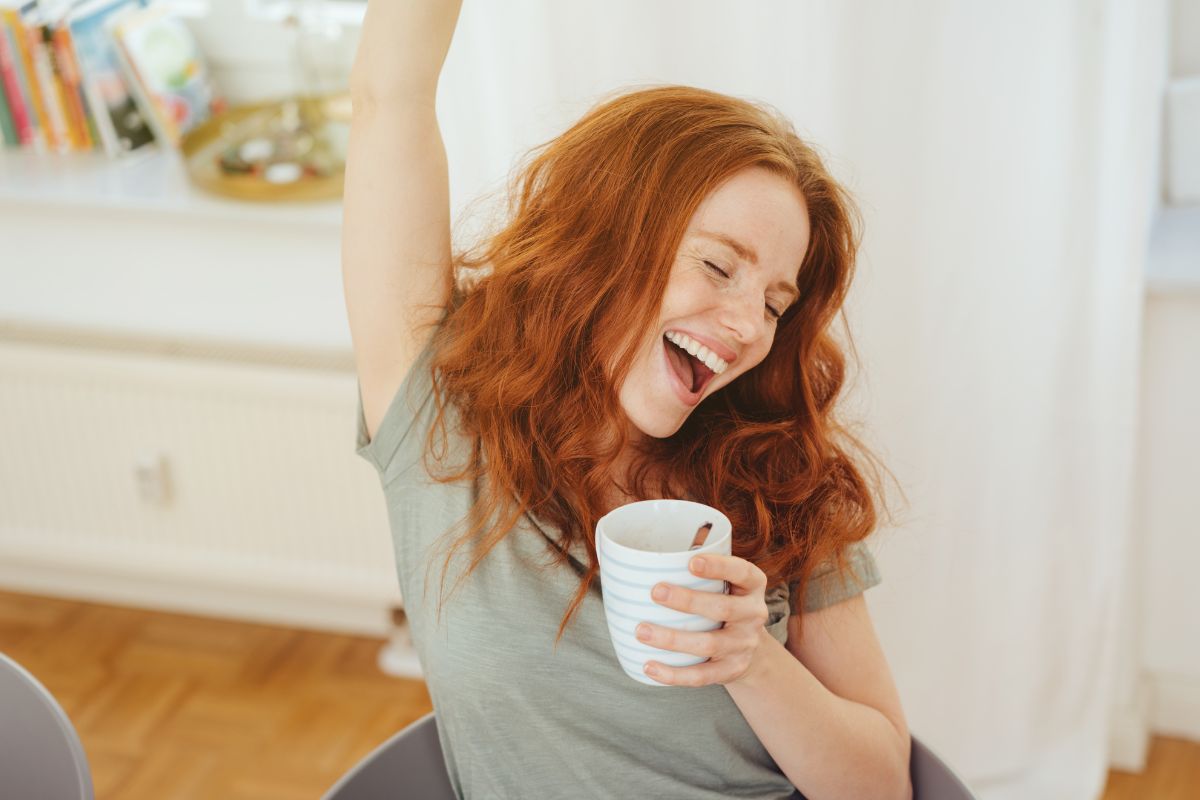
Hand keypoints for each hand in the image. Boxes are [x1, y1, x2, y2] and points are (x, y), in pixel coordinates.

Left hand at [636, 554, 770, 686]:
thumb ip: (699, 566)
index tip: (691, 562)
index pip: (742, 572)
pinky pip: (701, 676)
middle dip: (688, 600)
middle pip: (723, 608)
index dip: (719, 566)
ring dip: (673, 639)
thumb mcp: (725, 582)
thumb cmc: (724, 602)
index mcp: (752, 585)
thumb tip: (649, 550)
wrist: (751, 648)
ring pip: (709, 644)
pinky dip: (673, 674)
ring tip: (641, 631)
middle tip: (655, 592)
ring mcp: (744, 645)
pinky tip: (649, 666)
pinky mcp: (731, 670)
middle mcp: (753, 614)